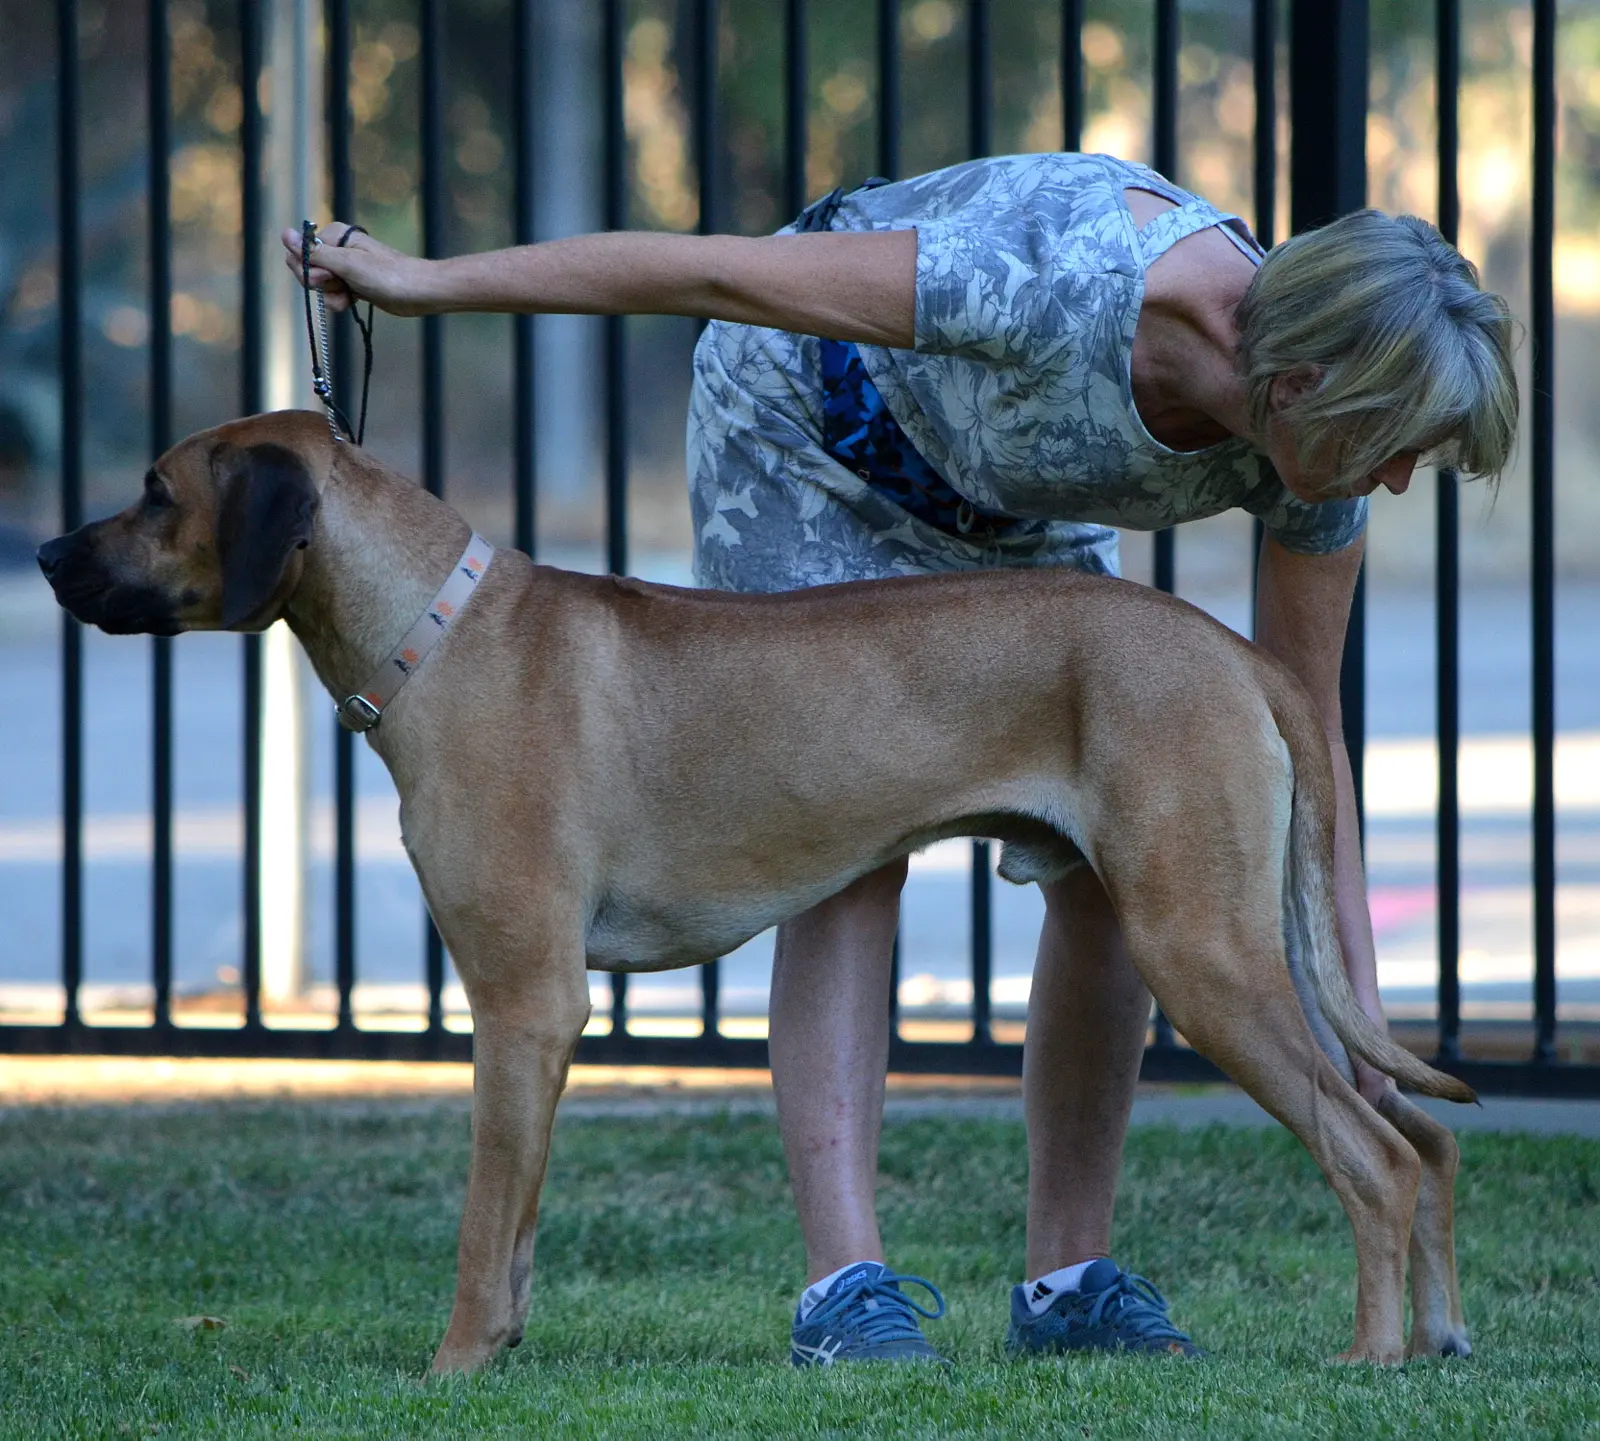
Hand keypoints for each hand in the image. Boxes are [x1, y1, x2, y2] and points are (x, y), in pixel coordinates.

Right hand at [280, 223, 436, 316]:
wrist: (418, 293)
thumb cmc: (387, 275)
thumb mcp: (347, 264)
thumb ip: (314, 254)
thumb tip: (284, 234)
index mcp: (333, 235)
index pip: (298, 253)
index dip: (309, 270)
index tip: (329, 276)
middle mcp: (336, 248)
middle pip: (306, 269)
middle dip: (320, 284)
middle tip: (341, 284)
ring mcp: (344, 268)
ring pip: (319, 286)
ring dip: (331, 295)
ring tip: (350, 294)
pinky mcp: (352, 284)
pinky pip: (332, 294)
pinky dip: (339, 301)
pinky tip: (351, 302)